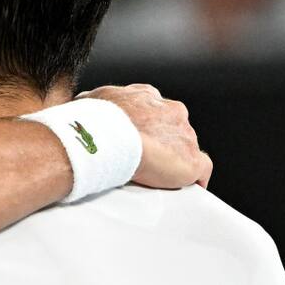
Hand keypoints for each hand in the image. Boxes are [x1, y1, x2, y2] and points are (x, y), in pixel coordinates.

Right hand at [77, 84, 211, 188]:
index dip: (146, 126)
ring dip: (174, 161)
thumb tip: (81, 106)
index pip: (154, 110)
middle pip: (173, 129)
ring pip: (186, 149)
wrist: (106, 138)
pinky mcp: (192, 161)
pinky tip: (186, 187)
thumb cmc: (93, 121)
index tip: (136, 139)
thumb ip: (93, 103)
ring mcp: (185, 136)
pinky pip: (202, 170)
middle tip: (142, 160)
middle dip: (161, 143)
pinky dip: (195, 179)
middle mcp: (172, 111)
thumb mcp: (88, 102)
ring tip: (155, 178)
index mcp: (147, 96)